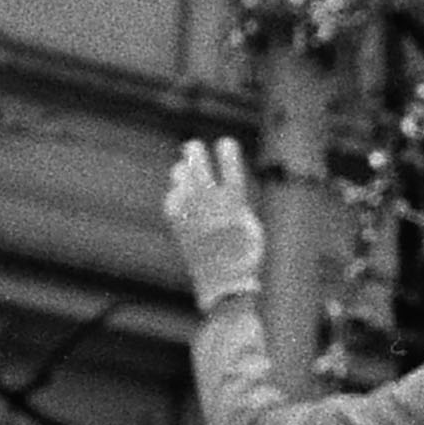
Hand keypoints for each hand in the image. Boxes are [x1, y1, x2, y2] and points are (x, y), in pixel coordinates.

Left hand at [162, 135, 265, 303]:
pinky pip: (172, 199)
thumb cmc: (244, 255)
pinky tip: (180, 195)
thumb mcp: (251, 226)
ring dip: (182, 171)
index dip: (227, 151)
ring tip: (184, 170)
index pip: (229, 167)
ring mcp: (191, 211)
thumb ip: (238, 203)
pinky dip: (176, 195)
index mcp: (234, 202)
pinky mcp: (177, 222)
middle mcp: (209, 203)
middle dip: (194, 152)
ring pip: (180, 178)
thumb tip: (225, 187)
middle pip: (197, 165)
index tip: (224, 142)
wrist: (221, 282)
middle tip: (192, 146)